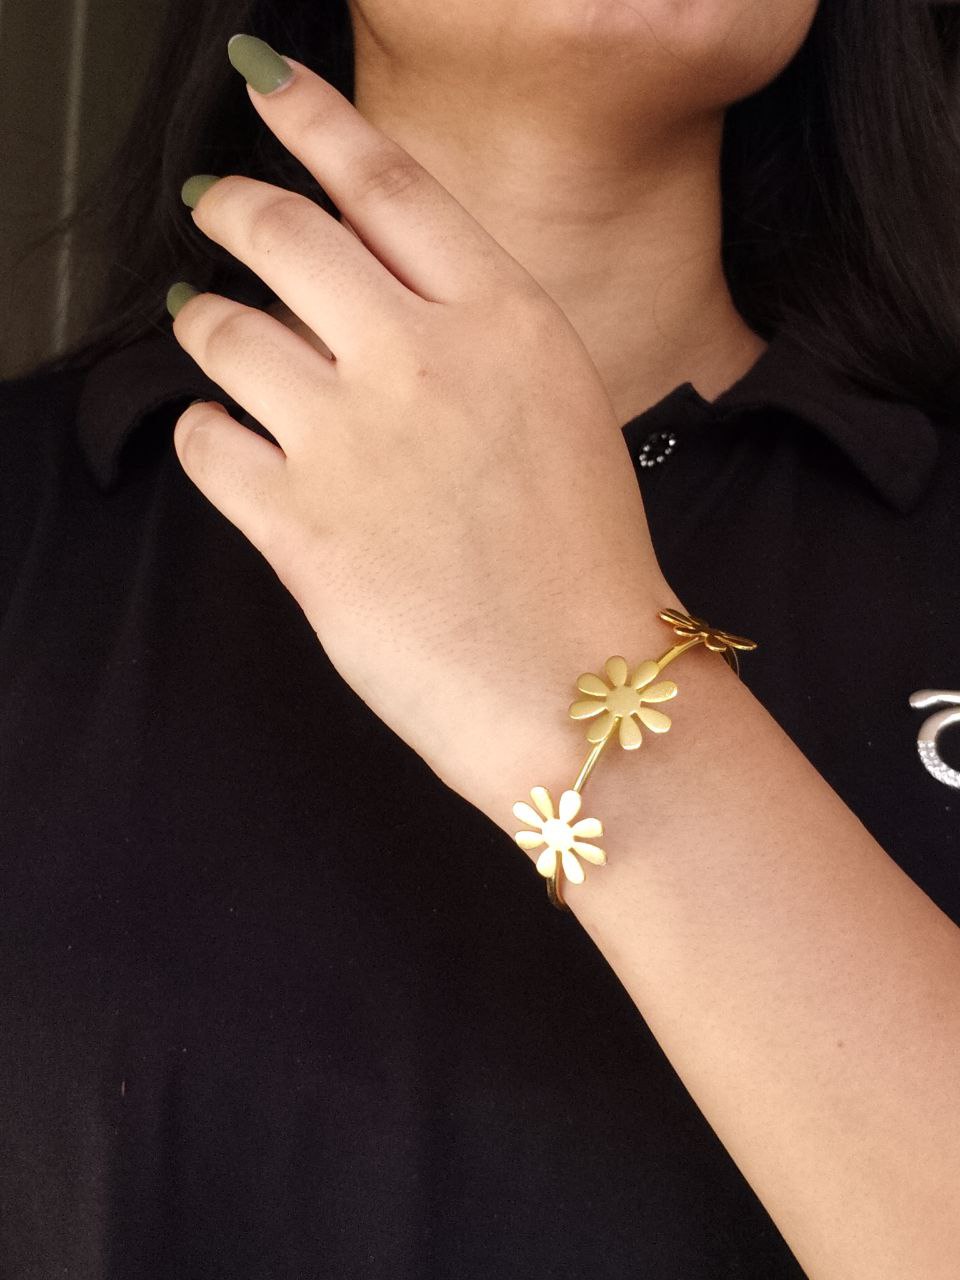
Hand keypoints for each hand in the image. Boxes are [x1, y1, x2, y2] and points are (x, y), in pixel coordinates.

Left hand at [169, 43, 671, 807]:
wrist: (580, 690)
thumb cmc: (583, 566)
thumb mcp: (557, 410)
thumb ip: (467, 340)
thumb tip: (361, 301)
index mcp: (504, 323)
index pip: (388, 184)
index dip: (316, 120)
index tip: (271, 85)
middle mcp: (420, 361)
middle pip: (283, 233)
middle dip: (236, 208)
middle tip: (221, 210)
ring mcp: (350, 442)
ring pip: (224, 331)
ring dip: (210, 326)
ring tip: (219, 338)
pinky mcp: (296, 527)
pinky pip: (205, 442)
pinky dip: (207, 433)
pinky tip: (236, 446)